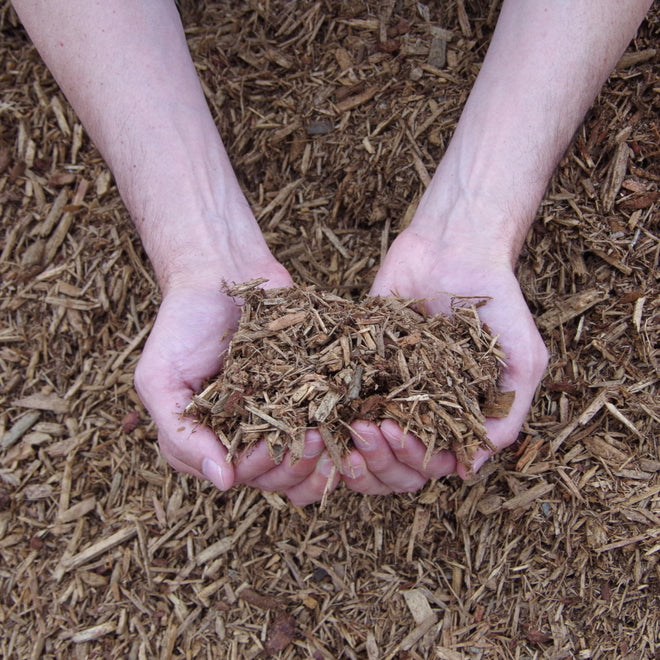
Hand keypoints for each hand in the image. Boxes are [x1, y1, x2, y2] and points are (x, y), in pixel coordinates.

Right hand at [134, 262, 339, 504]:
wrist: (220, 270)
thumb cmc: (182, 324)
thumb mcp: (160, 380)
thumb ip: (180, 434)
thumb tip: (223, 483)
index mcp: (210, 437)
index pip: (239, 475)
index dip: (259, 468)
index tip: (274, 446)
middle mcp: (246, 431)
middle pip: (277, 475)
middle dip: (297, 465)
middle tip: (315, 438)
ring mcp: (280, 411)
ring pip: (306, 457)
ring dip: (323, 455)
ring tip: (334, 431)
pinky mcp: (307, 387)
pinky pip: (327, 418)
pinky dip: (341, 428)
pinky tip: (356, 423)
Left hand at [341, 225, 547, 492]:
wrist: (456, 248)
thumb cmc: (498, 304)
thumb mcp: (523, 361)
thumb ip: (507, 416)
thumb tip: (469, 470)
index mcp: (455, 420)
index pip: (428, 466)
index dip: (408, 459)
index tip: (393, 432)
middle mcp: (420, 412)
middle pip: (392, 465)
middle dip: (379, 457)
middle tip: (368, 429)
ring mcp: (388, 389)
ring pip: (365, 446)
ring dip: (355, 447)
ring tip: (350, 424)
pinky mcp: (360, 362)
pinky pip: (340, 400)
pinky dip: (331, 413)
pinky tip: (324, 410)